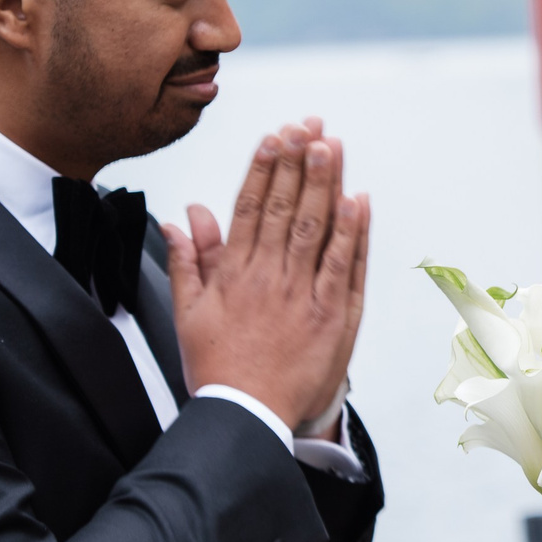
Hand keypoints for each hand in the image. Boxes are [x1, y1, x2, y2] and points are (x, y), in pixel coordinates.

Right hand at [166, 118, 370, 433]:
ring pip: (316, 227)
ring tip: (331, 145)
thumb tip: (184, 217)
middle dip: (297, 162)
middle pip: (286, 207)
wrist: (246, 416)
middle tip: (308, 126)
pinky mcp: (333, 316)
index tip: (274, 135)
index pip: (250, 206)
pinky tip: (358, 200)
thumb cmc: (220, 368)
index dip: (263, 167)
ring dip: (325, 183)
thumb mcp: (188, 313)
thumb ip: (188, 261)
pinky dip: (352, 232)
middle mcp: (269, 276)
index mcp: (234, 272)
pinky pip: (345, 265)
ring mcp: (303, 294)